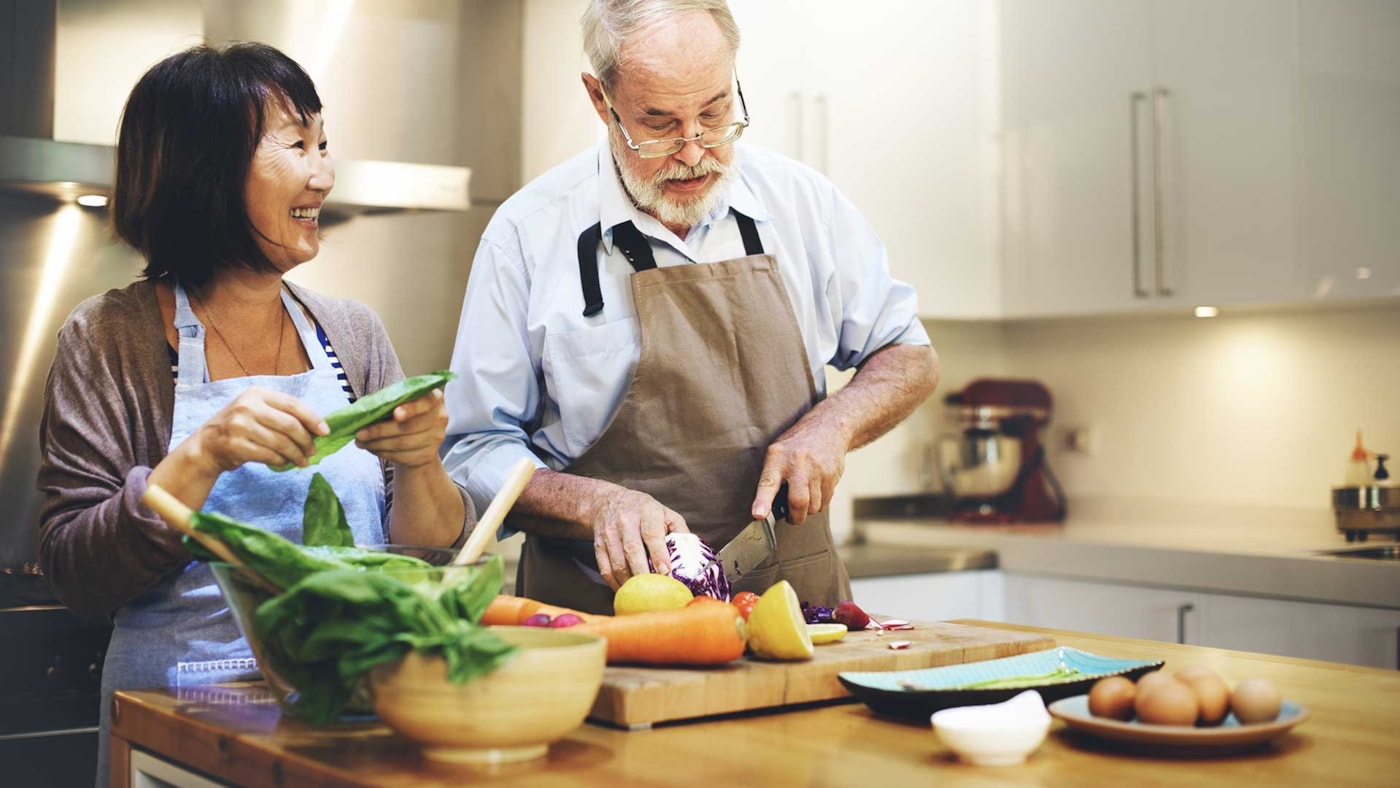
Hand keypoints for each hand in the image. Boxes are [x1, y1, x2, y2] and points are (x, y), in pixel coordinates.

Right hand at [185, 387, 328, 473]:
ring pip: (281, 443)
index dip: (313, 419)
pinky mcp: (235, 445)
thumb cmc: (239, 427)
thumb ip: (282, 414)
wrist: (206, 445)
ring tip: (302, 461)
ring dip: (296, 455)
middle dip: (306, 441)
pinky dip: (281, 461)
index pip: (293, 404)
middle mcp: (247, 406)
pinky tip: (285, 463)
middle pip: (290, 425)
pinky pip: (269, 455)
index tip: (325, 432)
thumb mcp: (257, 410)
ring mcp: (239, 426)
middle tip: (313, 452)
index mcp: (257, 394)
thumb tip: (317, 428)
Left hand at [354, 388, 449, 468]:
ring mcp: (437, 438)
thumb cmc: (405, 411)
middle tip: (359, 433)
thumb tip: (364, 411)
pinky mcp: (429, 456)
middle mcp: (440, 417)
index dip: (410, 409)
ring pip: (402, 444)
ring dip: (377, 444)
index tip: (395, 414)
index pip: (424, 403)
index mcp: (434, 398)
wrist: (419, 435)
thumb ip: (390, 401)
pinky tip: (372, 448)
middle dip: (380, 430)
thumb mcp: (401, 400)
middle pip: (409, 427)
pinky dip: (383, 453)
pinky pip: (402, 457)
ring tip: (361, 442)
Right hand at [591, 489, 688, 590]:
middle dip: (644, 573)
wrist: (608, 502)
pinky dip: (616, 584)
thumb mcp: (665, 513)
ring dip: (630, 583)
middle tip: (656, 590)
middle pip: (632, 550)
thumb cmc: (644, 511)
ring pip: (617, 563)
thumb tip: (692, 558)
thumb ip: (680, 532)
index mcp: (647, 512)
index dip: (659, 554)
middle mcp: (625, 521)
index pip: (652, 534)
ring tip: (643, 596)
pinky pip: (606, 569)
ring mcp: (609, 534)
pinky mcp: (598, 546)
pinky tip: (628, 592)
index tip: (666, 572)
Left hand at [751, 419, 849, 524]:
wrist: (828, 428)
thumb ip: (771, 476)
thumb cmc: (796, 445)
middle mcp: (798, 464)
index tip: (759, 515)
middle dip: (795, 517)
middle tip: (790, 517)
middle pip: (798, 501)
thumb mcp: (777, 452)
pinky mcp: (832, 477)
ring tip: (803, 497)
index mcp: (778, 458)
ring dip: (807, 510)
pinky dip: (819, 504)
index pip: (768, 482)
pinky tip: (815, 491)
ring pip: (813, 506)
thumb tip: (765, 509)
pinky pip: (825, 503)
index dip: (763, 501)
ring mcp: (817, 471)